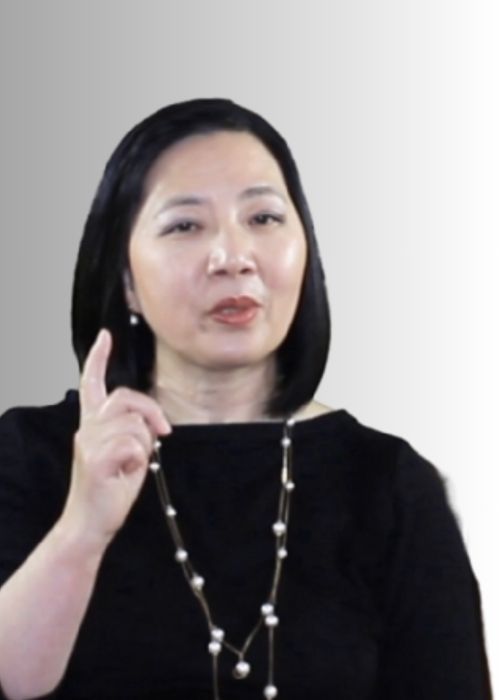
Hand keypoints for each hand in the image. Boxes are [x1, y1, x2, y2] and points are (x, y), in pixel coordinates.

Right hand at [61, 329, 170, 549]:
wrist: (90, 523)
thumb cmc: (110, 488)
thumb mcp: (126, 452)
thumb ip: (132, 430)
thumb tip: (152, 421)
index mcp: (92, 424)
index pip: (92, 383)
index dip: (98, 358)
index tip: (105, 336)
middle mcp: (87, 428)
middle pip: (125, 398)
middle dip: (151, 412)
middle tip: (163, 432)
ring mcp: (88, 443)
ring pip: (134, 424)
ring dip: (145, 445)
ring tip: (132, 464)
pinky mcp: (94, 459)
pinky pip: (133, 445)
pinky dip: (139, 460)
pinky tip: (126, 473)